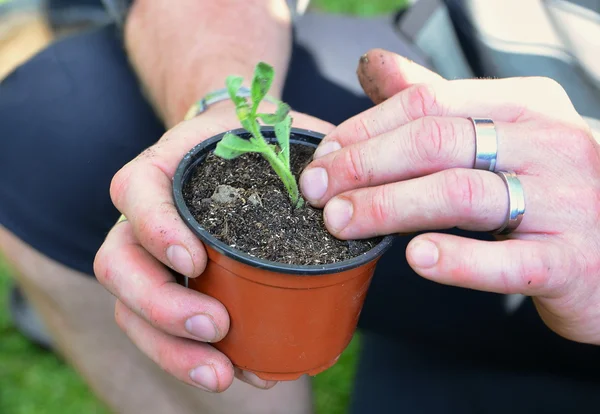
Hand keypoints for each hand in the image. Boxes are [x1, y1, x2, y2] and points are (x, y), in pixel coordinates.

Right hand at [94, 103, 332, 391]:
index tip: (196, 259)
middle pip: (119, 266)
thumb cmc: (255, 142)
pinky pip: (164, 330)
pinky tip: (241, 372)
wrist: (237, 148)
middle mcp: (143, 218)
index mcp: (161, 172)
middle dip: (162, 306)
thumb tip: (338, 197)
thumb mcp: (273, 134)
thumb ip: (298, 153)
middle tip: (216, 326)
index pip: (135, 193)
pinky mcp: (171, 288)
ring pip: (131, 310)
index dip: (156, 229)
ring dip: (172, 349)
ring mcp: (151, 257)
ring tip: (222, 374)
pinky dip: (196, 357)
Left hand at [300, 49, 599, 344]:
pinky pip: (509, 261)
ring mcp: (565, 201)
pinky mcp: (571, 261)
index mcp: (524, 104)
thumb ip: (438, 102)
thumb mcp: (500, 131)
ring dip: (389, 207)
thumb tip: (374, 65)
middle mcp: (549, 142)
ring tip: (340, 222)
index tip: (324, 157)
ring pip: (463, 194)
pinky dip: (458, 260)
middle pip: (437, 142)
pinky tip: (417, 258)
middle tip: (315, 191)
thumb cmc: (545, 186)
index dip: (365, 130)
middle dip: (364, 166)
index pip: (428, 101)